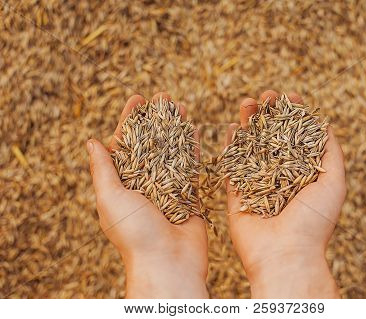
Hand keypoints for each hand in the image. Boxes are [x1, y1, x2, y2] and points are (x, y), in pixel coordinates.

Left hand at [87, 93, 207, 297]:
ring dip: (176, 127)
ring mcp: (169, 187)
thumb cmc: (134, 234)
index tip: (137, 98)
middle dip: (157, 118)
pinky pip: (191, 165)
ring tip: (181, 105)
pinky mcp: (189, 193)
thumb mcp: (110, 198)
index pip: (126, 143)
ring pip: (172, 150)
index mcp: (123, 183)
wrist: (168, 263)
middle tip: (164, 96)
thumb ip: (103, 170)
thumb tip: (92, 142)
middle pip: (151, 142)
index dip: (130, 119)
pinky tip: (195, 128)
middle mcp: (145, 182)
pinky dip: (193, 146)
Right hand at [226, 90, 345, 297]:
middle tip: (266, 95)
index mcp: (302, 174)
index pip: (296, 137)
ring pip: (250, 147)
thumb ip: (331, 153)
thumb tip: (326, 125)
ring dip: (248, 123)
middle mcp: (279, 177)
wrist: (285, 255)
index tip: (290, 95)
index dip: (293, 115)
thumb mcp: (334, 183)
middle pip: (271, 138)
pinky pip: (231, 167)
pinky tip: (229, 128)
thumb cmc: (314, 221)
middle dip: (269, 114)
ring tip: (247, 102)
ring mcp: (256, 185)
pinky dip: (230, 147)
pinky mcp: (236, 195)